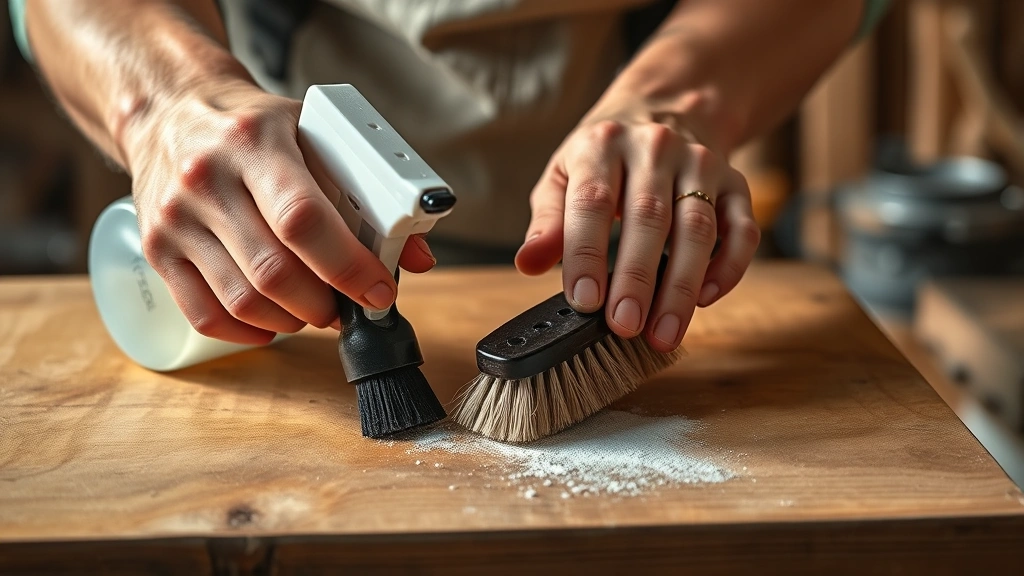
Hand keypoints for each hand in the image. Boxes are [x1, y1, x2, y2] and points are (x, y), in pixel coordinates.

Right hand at [125, 78, 435, 344]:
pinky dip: (249, 331)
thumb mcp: (314, 134)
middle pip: (274, 271)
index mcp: (253, 143)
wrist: (170, 111)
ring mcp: (175, 218)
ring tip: (313, 309)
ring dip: (292, 320)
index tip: (377, 291)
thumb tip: (415, 256)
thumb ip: (366, 192)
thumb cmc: (253, 126)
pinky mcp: (155, 249)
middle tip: (345, 305)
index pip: (303, 220)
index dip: (347, 266)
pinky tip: (272, 320)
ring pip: (243, 301)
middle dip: (324, 303)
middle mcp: (206, 180)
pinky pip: (205, 315)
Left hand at [515, 104, 759, 351]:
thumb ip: (547, 223)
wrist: (666, 109)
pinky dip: (729, 266)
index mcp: (602, 144)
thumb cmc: (603, 159)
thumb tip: (528, 263)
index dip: (587, 254)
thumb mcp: (562, 177)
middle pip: (649, 217)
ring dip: (681, 285)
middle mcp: (655, 148)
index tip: (585, 302)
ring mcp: (701, 163)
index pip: (593, 201)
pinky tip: (707, 299)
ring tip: (662, 332)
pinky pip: (742, 228)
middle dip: (636, 278)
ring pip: (697, 227)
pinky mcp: (735, 183)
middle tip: (625, 326)